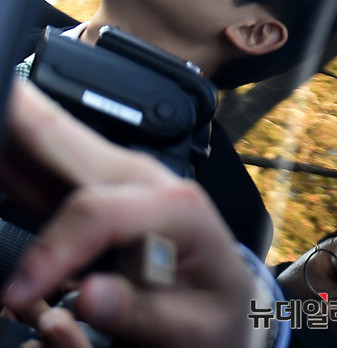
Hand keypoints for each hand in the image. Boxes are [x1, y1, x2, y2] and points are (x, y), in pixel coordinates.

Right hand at [0, 81, 257, 347]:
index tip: (20, 294)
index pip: (96, 212)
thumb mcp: (192, 325)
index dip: (51, 251)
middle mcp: (148, 179)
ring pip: (58, 139)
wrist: (227, 291)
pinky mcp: (105, 189)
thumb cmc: (215, 304)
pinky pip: (55, 162)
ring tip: (0, 97)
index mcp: (176, 206)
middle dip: (21, 119)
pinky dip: (25, 149)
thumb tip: (89, 296)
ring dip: (21, 123)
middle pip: (69, 142)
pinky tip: (9, 145)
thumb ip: (142, 311)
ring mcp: (124, 178)